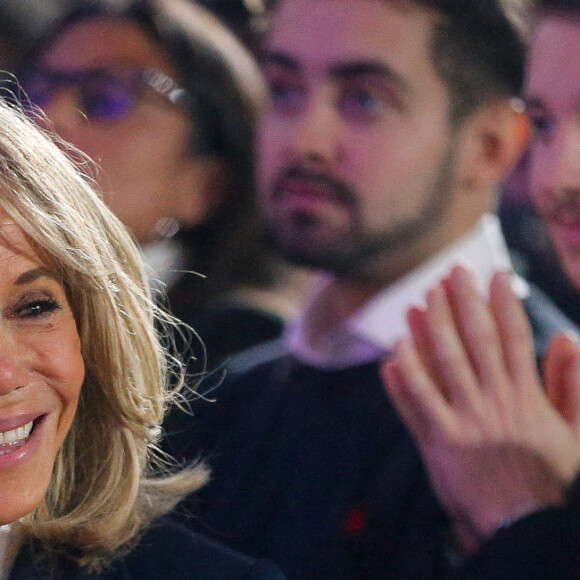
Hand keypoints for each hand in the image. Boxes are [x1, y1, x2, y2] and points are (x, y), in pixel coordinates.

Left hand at [382, 265, 579, 552]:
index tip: (496, 275)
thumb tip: (567, 337)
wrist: (524, 529)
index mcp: (527, 396)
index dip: (504, 303)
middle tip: (452, 271)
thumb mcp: (575, 433)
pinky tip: (394, 350)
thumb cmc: (549, 480)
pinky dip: (405, 374)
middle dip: (464, 302)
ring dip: (433, 327)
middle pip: (477, 340)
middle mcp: (494, 401)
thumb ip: (571, 384)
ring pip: (445, 362)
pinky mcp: (440, 441)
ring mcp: (465, 420)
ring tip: (421, 299)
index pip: (515, 337)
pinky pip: (418, 401)